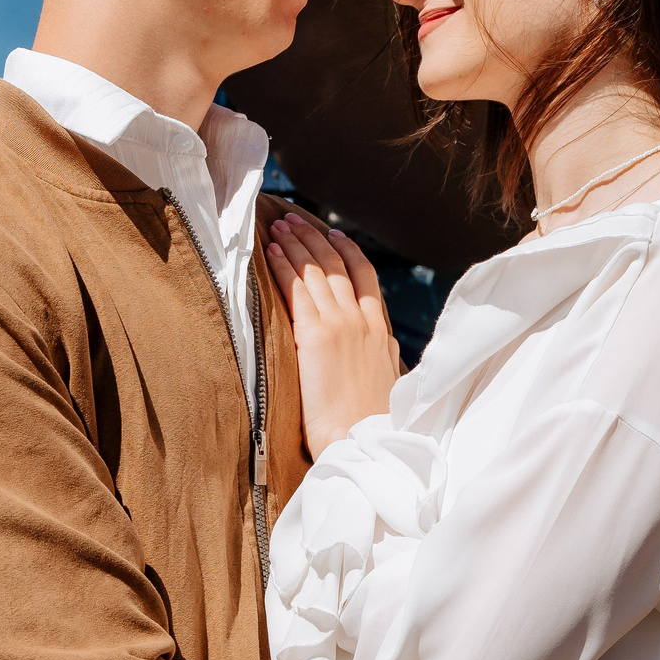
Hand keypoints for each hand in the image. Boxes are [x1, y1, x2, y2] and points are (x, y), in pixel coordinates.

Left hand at [266, 213, 402, 452]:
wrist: (362, 439)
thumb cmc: (372, 420)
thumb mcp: (388, 377)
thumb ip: (385, 352)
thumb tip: (386, 341)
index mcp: (379, 329)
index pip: (364, 274)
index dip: (347, 250)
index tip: (333, 234)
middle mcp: (361, 319)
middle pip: (336, 264)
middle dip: (313, 238)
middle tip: (293, 220)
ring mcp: (339, 324)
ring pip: (315, 271)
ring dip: (294, 244)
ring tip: (278, 227)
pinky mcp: (315, 336)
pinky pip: (296, 290)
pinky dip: (284, 266)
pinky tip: (271, 252)